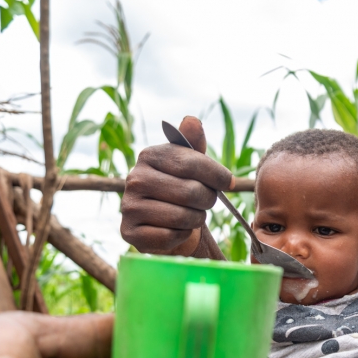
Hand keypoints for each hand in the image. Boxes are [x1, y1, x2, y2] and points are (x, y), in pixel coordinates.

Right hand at [120, 116, 231, 255]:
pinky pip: (170, 236)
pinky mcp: (129, 233)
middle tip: (206, 201)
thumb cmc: (183, 188)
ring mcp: (128, 207)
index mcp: (148, 155)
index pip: (191, 163)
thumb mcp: (190, 163)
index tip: (229, 182)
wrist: (167, 222)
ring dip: (197, 219)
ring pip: (183, 216)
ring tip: (192, 214)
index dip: (217, 175)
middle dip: (208, 200)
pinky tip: (177, 229)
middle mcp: (134, 179)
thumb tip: (191, 121)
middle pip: (190, 192)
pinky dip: (181, 235)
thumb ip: (193, 142)